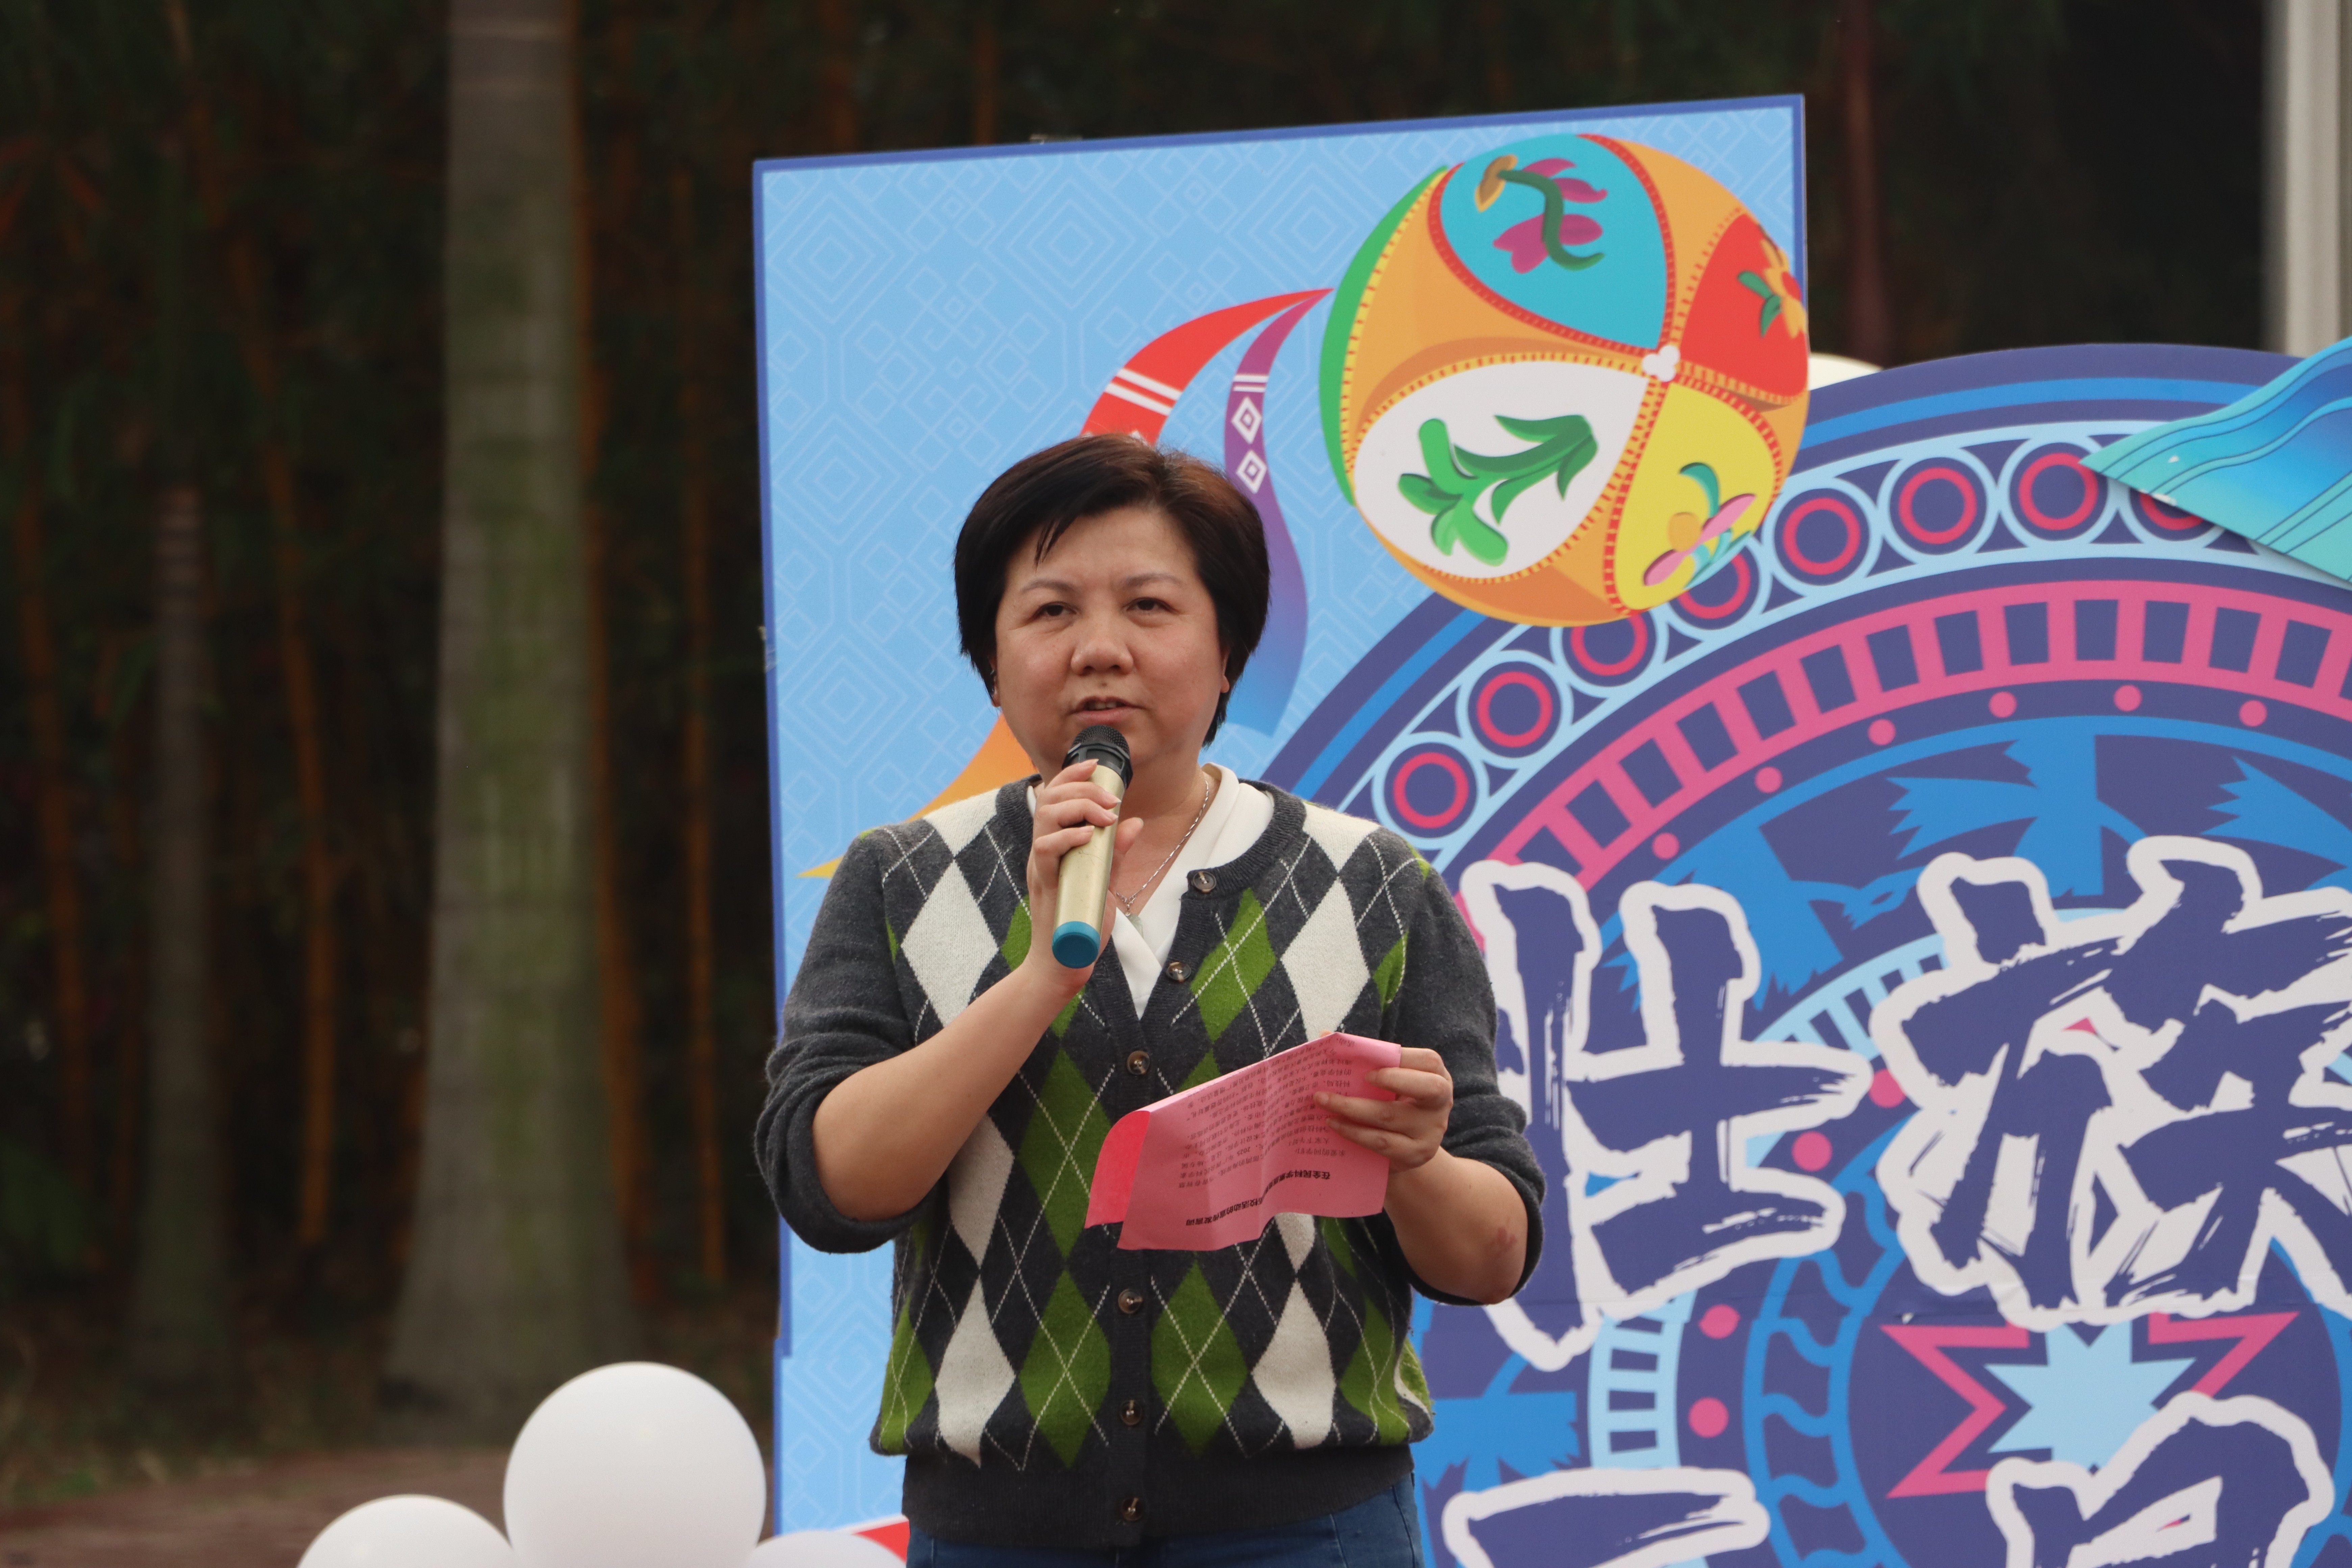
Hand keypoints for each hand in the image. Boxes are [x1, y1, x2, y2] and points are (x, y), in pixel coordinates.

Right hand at [1023, 760, 1143, 988]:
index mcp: (1054, 844)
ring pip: (1043, 818)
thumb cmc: (1082, 921)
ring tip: (1104, 814)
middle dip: (1081, 789)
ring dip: (1077, 807)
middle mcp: (1043, 851)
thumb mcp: (1105, 880)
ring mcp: (1041, 867)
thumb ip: (1115, 852)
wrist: (1065, 960)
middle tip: (1112, 799)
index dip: (1071, 775)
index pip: (1054, 797)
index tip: (1096, 765)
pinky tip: (1088, 835)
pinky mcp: (1044, 884)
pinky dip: (1067, 837)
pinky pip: (1045, 851)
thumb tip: (1134, 822)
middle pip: (1048, 800)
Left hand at [1317, 1047, 1452, 1170]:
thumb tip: (1324, 1037)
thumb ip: (1365, 1059)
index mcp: (1438, 1076)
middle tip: (1359, 1078)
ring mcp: (1430, 1131)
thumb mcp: (1388, 1081)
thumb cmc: (1392, 1102)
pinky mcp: (1414, 1154)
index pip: (1428, 1061)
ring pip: (1390, 1117)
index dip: (1401, 1059)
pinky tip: (1334, 1123)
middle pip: (1426, 1088)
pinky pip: (1381, 1143)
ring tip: (1323, 1100)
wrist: (1405, 1149)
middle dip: (1392, 1079)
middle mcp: (1440, 1103)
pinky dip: (1353, 1132)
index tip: (1372, 1061)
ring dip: (1351, 1107)